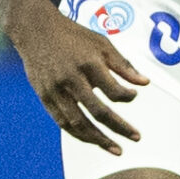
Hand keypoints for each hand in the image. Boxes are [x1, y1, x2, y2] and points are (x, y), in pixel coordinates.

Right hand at [6, 1, 146, 153]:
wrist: (35, 30)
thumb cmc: (72, 36)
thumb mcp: (101, 43)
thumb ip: (122, 64)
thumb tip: (144, 83)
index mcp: (88, 63)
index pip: (113, 90)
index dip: (127, 97)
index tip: (134, 96)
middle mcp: (71, 78)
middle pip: (98, 111)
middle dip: (119, 127)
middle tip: (136, 137)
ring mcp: (55, 90)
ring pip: (79, 123)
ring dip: (99, 139)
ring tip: (115, 148)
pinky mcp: (44, 97)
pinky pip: (63, 122)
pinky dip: (79, 134)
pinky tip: (93, 140)